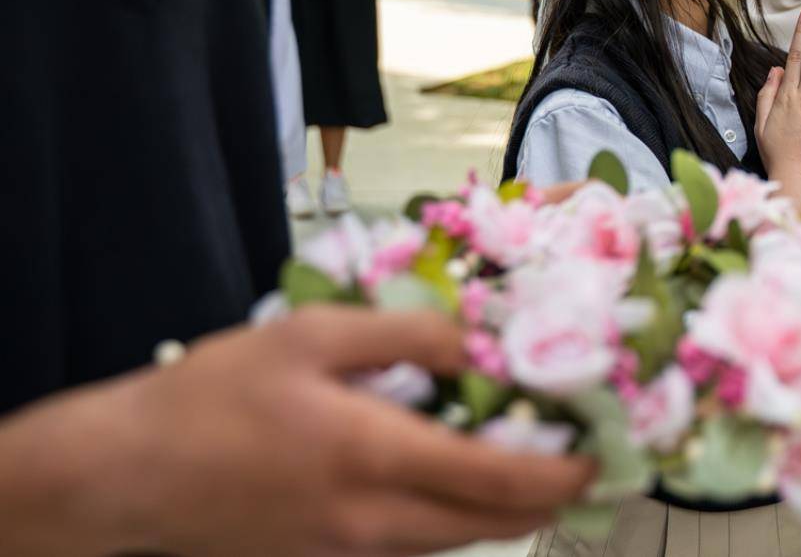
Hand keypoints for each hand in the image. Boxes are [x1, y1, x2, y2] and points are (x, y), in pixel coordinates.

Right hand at [0, 308, 593, 556]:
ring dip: (508, 507)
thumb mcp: (311, 336)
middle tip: (585, 449)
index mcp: (375, 457)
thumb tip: (481, 338)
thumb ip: (406, 334)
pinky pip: (418, 544)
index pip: (500, 480)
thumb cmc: (215, 395)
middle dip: (553, 495)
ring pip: (459, 539)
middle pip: (494, 525)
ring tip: (538, 456)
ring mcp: (352, 551)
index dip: (566, 470)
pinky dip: (458, 515)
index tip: (604, 447)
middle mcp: (374, 521)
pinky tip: (460, 474)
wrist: (126, 476)